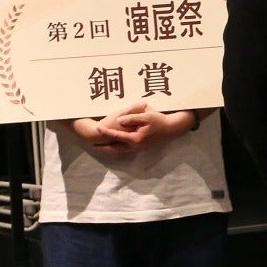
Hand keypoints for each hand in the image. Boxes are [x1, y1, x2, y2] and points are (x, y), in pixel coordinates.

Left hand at [73, 104, 195, 154]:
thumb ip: (131, 118)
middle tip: (93, 146)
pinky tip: (117, 146)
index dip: (106, 131)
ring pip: (121, 150)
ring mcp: (140, 147)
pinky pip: (127, 149)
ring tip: (102, 147)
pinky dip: (119, 148)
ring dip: (111, 149)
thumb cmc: (160, 121)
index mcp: (135, 138)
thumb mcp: (145, 116)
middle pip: (116, 148)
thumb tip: (119, 121)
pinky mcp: (143, 147)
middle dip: (104, 147)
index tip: (97, 128)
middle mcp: (136, 145)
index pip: (116, 135)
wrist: (173, 129)